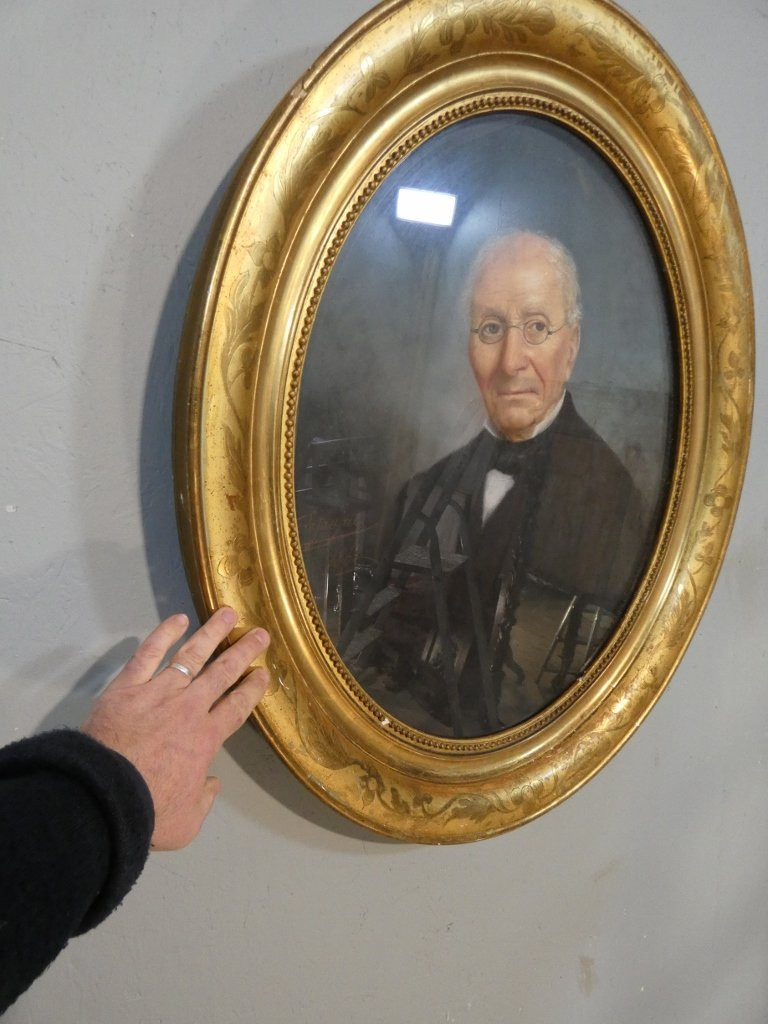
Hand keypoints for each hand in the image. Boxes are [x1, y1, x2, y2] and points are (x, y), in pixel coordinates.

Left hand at [81, 607, 269, 849]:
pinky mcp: (128, 686)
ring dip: (211, 633)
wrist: (104, 796)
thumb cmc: (148, 811)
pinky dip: (164, 634)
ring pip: (191, 655)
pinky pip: (149, 654)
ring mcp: (159, 692)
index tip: (263, 674)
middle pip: (222, 673)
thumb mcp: (187, 822)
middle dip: (243, 652)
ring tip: (227, 614)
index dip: (253, 689)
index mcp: (206, 739)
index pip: (237, 707)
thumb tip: (213, 783)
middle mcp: (189, 708)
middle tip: (259, 634)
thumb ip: (205, 800)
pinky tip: (177, 619)